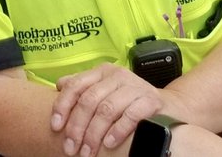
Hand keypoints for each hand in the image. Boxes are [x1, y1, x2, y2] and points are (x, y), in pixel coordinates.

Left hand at [51, 64, 185, 156]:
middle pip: (89, 100)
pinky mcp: (150, 100)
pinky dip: (117, 131)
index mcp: (102, 72)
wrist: (166, 107)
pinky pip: (130, 115)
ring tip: (88, 151)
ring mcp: (134, 86)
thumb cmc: (128, 102)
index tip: (55, 127)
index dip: (62, 106)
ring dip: (94, 134)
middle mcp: (117, 76)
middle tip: (71, 148)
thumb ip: (84, 87)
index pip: (76, 85)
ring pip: (107, 109)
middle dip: (77, 127)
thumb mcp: (105, 90)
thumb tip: (59, 84)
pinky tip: (109, 143)